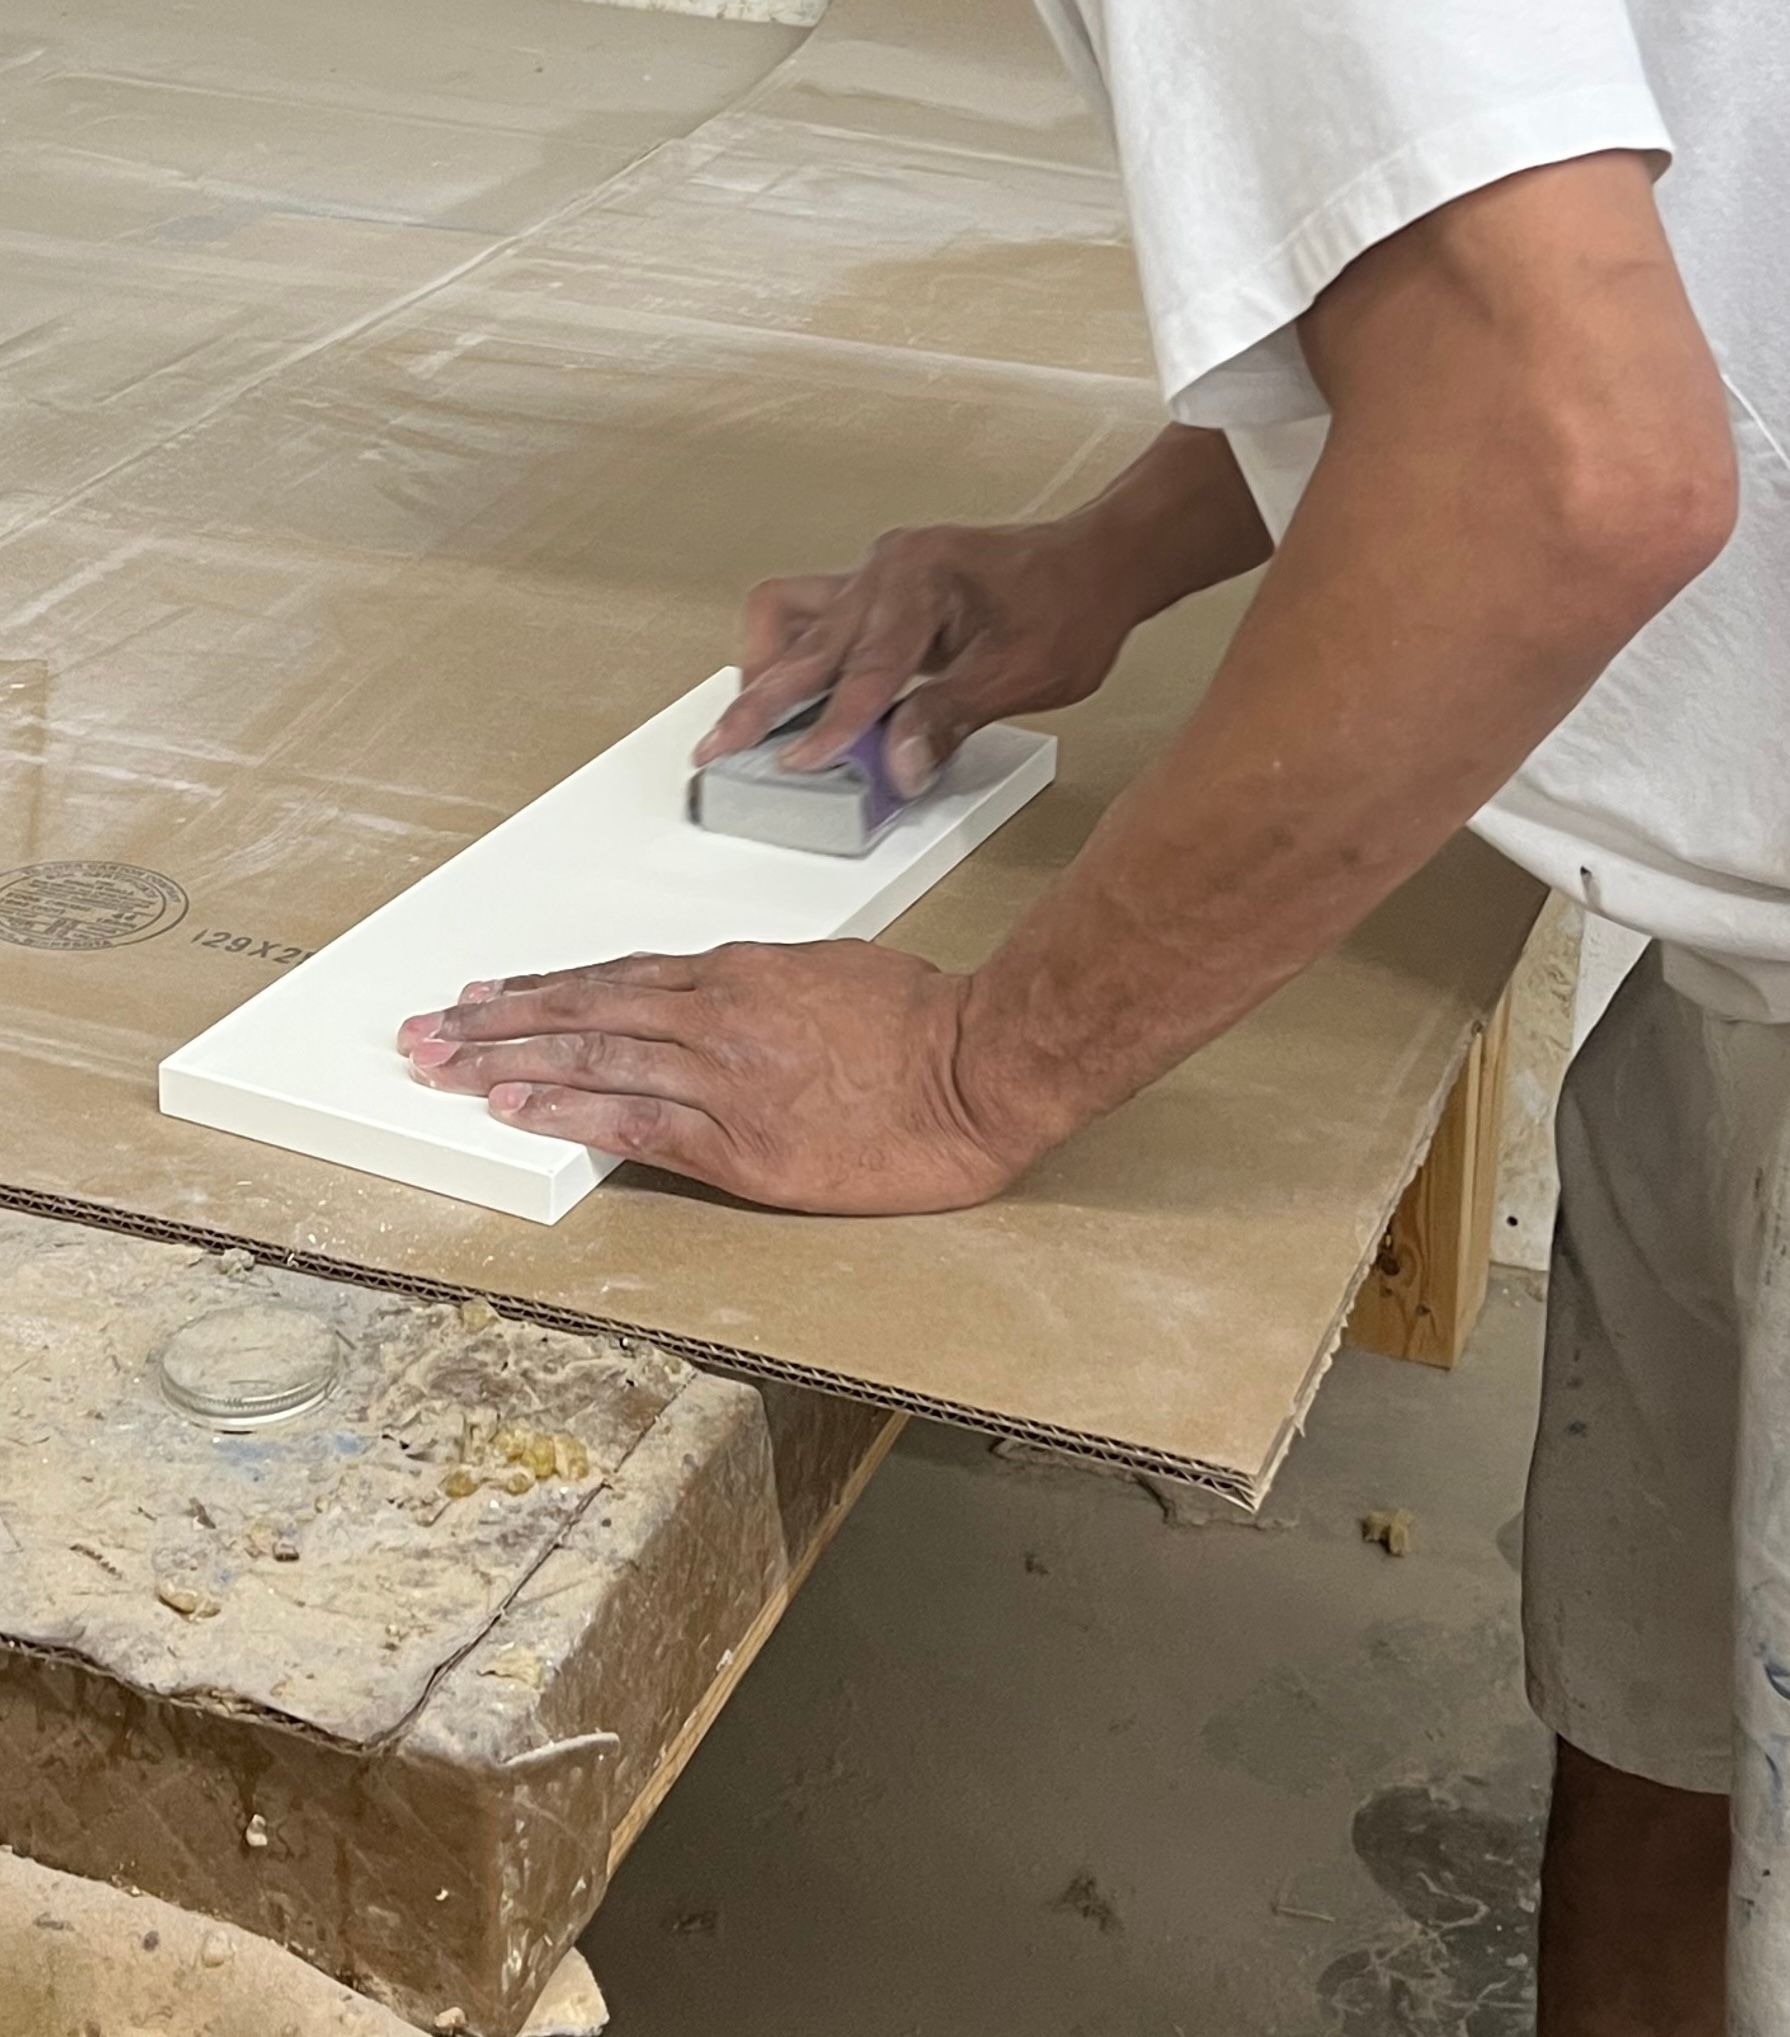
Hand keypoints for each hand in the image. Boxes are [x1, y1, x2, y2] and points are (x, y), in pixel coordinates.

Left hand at [397, 943, 1046, 1214]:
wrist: (977, 1066)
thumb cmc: (923, 1019)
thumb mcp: (833, 973)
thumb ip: (765, 986)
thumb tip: (723, 996)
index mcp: (737, 976)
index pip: (616, 979)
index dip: (544, 989)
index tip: (489, 994)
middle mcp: (714, 1016)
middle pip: (582, 1010)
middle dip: (494, 1021)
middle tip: (425, 1030)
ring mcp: (723, 1076)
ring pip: (591, 1056)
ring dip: (506, 1061)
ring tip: (441, 1067)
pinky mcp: (741, 1141)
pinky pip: (635, 1121)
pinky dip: (568, 1110)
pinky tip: (516, 1109)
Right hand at [694, 519, 1137, 797]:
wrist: (1096, 564)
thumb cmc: (1071, 606)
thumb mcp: (1022, 675)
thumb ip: (951, 717)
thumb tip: (898, 762)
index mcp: (923, 579)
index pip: (866, 667)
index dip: (830, 723)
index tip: (798, 763)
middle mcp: (888, 568)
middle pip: (807, 644)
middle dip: (760, 702)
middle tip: (720, 750)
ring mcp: (875, 574)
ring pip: (789, 617)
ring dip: (764, 670)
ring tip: (745, 722)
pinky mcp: (874, 588)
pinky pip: (807, 612)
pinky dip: (787, 651)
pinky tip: (785, 688)